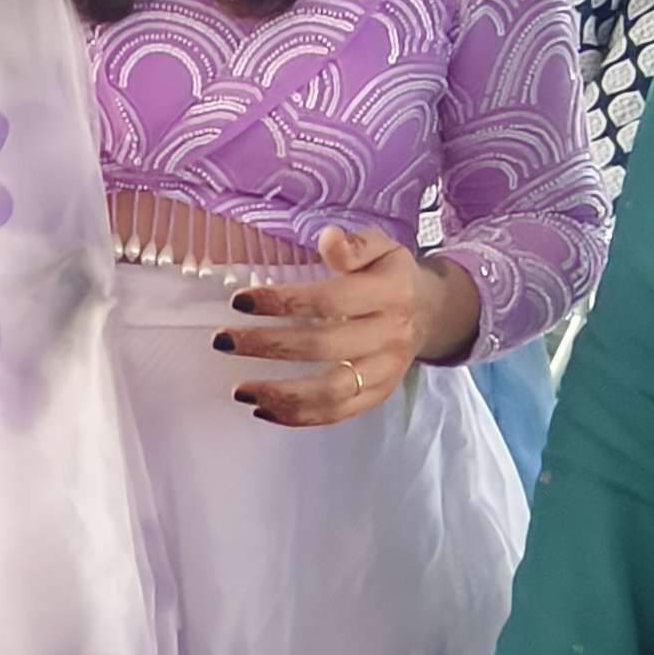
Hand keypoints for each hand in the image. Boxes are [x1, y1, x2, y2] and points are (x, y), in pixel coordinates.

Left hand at [213, 224, 478, 428]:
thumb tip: (328, 238)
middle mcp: (390, 335)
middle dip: (268, 345)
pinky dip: (299, 416)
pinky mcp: (378, 395)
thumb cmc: (389, 274)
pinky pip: (338, 413)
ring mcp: (385, 370)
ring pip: (332, 391)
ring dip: (281, 394)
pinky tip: (264, 409)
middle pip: (324, 347)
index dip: (284, 301)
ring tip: (240, 389)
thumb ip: (354, 244)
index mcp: (389, 293)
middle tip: (223, 341)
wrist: (430, 312)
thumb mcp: (381, 246)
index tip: (240, 301)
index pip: (330, 300)